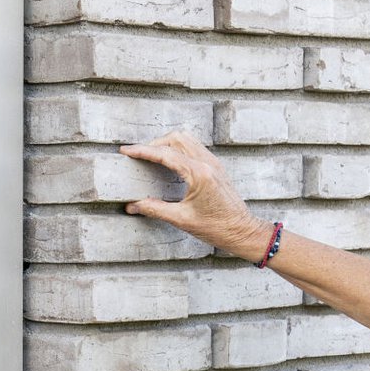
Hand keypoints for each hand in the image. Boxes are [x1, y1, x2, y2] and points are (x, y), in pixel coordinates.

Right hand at [121, 133, 274, 261]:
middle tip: (138, 155)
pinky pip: (194, 147)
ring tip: (152, 155)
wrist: (242, 231)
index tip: (127, 151)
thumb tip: (133, 206)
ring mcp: (213, 163)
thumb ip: (155, 209)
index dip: (143, 151)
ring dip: (167, 143)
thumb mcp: (181, 220)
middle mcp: (207, 163)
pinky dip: (179, 148)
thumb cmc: (217, 227)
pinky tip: (170, 161)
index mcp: (198, 174)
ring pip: (186, 140)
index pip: (165, 154)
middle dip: (154, 144)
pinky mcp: (215, 167)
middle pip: (175, 139)